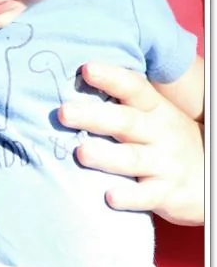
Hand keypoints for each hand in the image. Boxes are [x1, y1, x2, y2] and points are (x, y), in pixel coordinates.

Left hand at [58, 62, 203, 225]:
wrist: (210, 176)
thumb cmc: (167, 142)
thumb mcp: (155, 118)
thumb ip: (122, 106)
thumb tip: (73, 88)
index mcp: (155, 110)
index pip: (134, 88)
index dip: (111, 78)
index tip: (86, 69)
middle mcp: (160, 133)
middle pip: (126, 122)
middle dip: (94, 117)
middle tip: (63, 112)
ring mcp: (164, 164)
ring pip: (133, 158)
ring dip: (106, 156)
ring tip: (81, 153)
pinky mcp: (166, 194)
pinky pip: (147, 196)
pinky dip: (130, 197)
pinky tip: (109, 197)